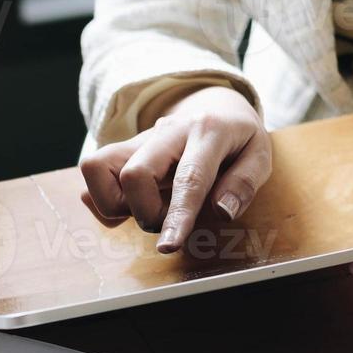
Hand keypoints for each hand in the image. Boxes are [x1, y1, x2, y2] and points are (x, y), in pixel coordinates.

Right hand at [79, 86, 271, 252]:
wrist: (214, 106)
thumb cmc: (238, 139)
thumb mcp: (261, 154)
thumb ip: (245, 182)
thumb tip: (222, 211)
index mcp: (207, 132)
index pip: (188, 178)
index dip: (177, 216)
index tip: (168, 246)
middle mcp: (166, 132)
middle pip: (133, 172)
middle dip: (145, 212)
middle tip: (167, 221)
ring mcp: (138, 140)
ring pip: (97, 166)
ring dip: (114, 203)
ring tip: (144, 210)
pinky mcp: (120, 149)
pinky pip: (92, 173)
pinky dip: (103, 199)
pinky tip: (129, 204)